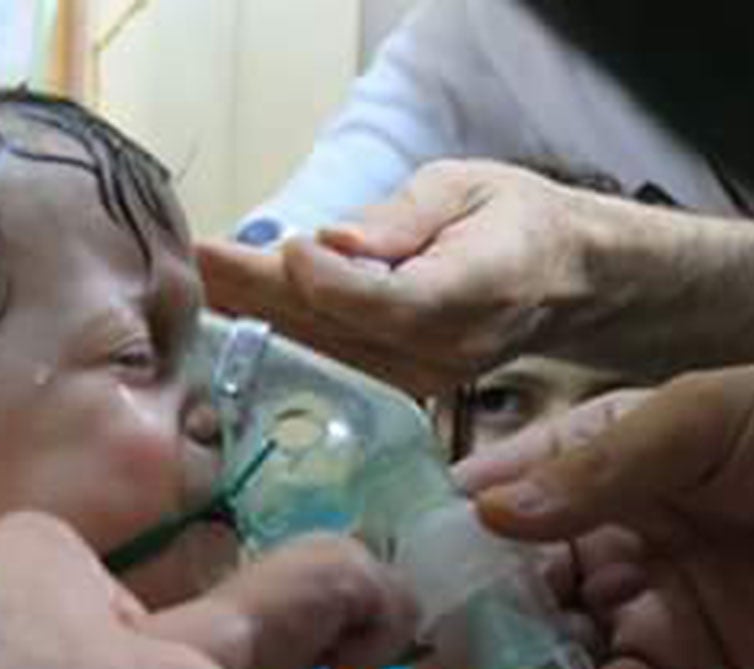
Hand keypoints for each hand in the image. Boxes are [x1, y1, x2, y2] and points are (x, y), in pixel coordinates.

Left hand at [198, 161, 617, 397]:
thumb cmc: (509, 222)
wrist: (559, 282)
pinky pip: (327, 366)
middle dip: (259, 295)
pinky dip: (277, 337)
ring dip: (254, 319)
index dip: (332, 283)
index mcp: (475, 294)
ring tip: (195, 284)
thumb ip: (402, 218)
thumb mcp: (465, 188)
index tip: (284, 247)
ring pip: (321, 353)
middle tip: (195, 261)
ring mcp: (418, 383)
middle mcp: (444, 352)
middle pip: (337, 330)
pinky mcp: (395, 395)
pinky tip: (230, 313)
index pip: (391, 302)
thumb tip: (333, 245)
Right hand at [418, 362, 753, 668]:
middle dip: (458, 617)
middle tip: (398, 649)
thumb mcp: (694, 422)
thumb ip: (592, 472)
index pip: (501, 499)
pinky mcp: (684, 667)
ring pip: (550, 647)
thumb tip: (487, 515)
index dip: (444, 532)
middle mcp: (607, 536)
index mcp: (598, 462)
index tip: (383, 564)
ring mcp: (642, 605)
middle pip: (513, 584)